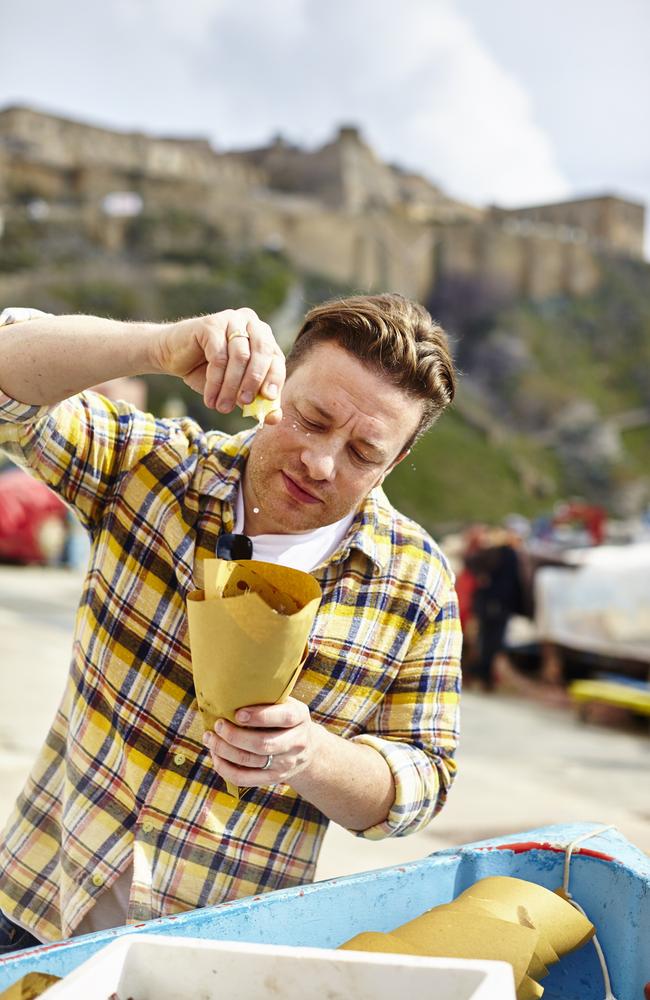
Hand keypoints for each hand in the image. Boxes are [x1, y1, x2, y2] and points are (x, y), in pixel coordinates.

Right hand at [152, 308, 284, 418]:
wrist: (172, 355)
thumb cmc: (206, 371)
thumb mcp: (234, 389)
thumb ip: (255, 400)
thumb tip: (275, 418)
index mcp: (263, 336)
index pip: (276, 358)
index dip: (274, 379)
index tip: (268, 400)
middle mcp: (250, 322)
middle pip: (262, 353)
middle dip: (254, 382)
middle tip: (246, 404)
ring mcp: (231, 320)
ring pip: (240, 357)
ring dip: (231, 386)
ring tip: (222, 408)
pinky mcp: (211, 324)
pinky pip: (219, 356)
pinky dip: (215, 382)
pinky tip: (209, 398)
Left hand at [202, 698, 319, 785]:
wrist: (308, 750)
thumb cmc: (286, 719)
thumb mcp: (287, 703)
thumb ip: (268, 698)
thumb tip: (232, 688)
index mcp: (300, 718)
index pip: (283, 717)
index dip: (260, 716)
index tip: (237, 713)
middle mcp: (296, 743)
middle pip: (263, 744)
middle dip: (235, 735)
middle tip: (217, 725)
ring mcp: (285, 764)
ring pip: (250, 761)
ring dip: (224, 750)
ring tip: (209, 738)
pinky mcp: (273, 779)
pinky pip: (244, 778)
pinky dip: (226, 768)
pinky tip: (215, 756)